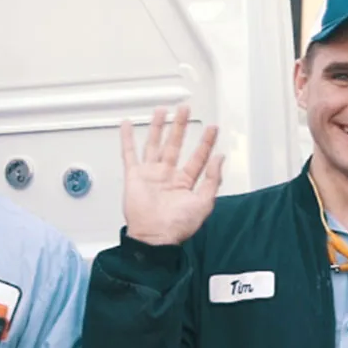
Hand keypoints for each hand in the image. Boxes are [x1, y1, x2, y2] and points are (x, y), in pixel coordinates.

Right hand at [120, 105, 223, 245]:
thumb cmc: (177, 226)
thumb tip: (220, 159)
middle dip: (180, 126)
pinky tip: (128, 126)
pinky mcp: (134, 176)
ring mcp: (151, 175)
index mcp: (185, 183)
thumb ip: (213, 180)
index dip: (206, 142)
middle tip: (184, 110)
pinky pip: (129, 154)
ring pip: (155, 144)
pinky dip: (127, 139)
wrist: (154, 237)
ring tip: (162, 111)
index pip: (198, 157)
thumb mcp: (204, 203)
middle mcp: (168, 176)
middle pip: (175, 144)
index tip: (212, 128)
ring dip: (158, 127)